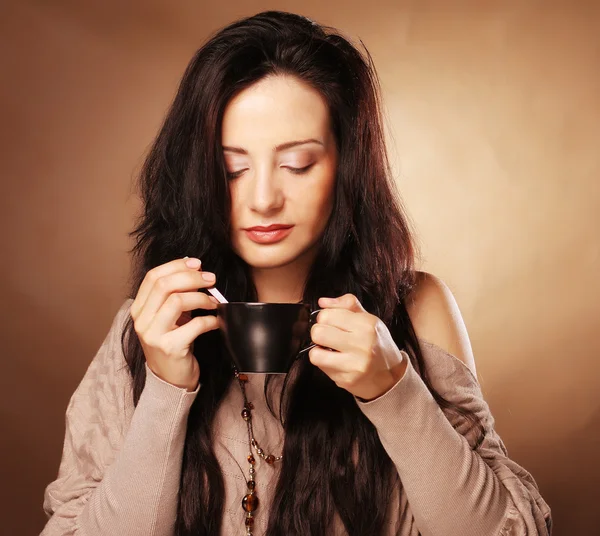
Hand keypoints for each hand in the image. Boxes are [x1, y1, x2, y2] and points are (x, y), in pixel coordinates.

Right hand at [129, 257, 218, 390]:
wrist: (170, 379)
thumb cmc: (174, 342)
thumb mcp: (168, 316)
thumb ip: (174, 294)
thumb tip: (194, 267)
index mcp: (139, 309)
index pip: (153, 277)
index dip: (176, 266)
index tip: (197, 264)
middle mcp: (142, 321)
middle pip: (164, 285)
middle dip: (192, 277)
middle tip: (211, 279)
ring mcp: (154, 336)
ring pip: (177, 301)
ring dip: (201, 297)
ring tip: (214, 302)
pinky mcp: (170, 348)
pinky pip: (195, 325)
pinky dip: (210, 320)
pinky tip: (217, 321)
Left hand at [309, 294, 407, 400]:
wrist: (391, 375)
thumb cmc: (377, 345)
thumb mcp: (368, 319)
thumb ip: (346, 305)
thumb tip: (323, 302)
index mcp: (366, 324)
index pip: (326, 315)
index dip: (323, 318)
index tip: (330, 322)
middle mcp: (362, 343)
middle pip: (318, 333)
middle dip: (318, 333)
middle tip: (326, 336)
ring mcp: (355, 364)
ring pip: (315, 354)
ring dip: (318, 351)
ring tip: (328, 350)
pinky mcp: (348, 379)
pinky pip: (322, 368)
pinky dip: (325, 363)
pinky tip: (336, 361)